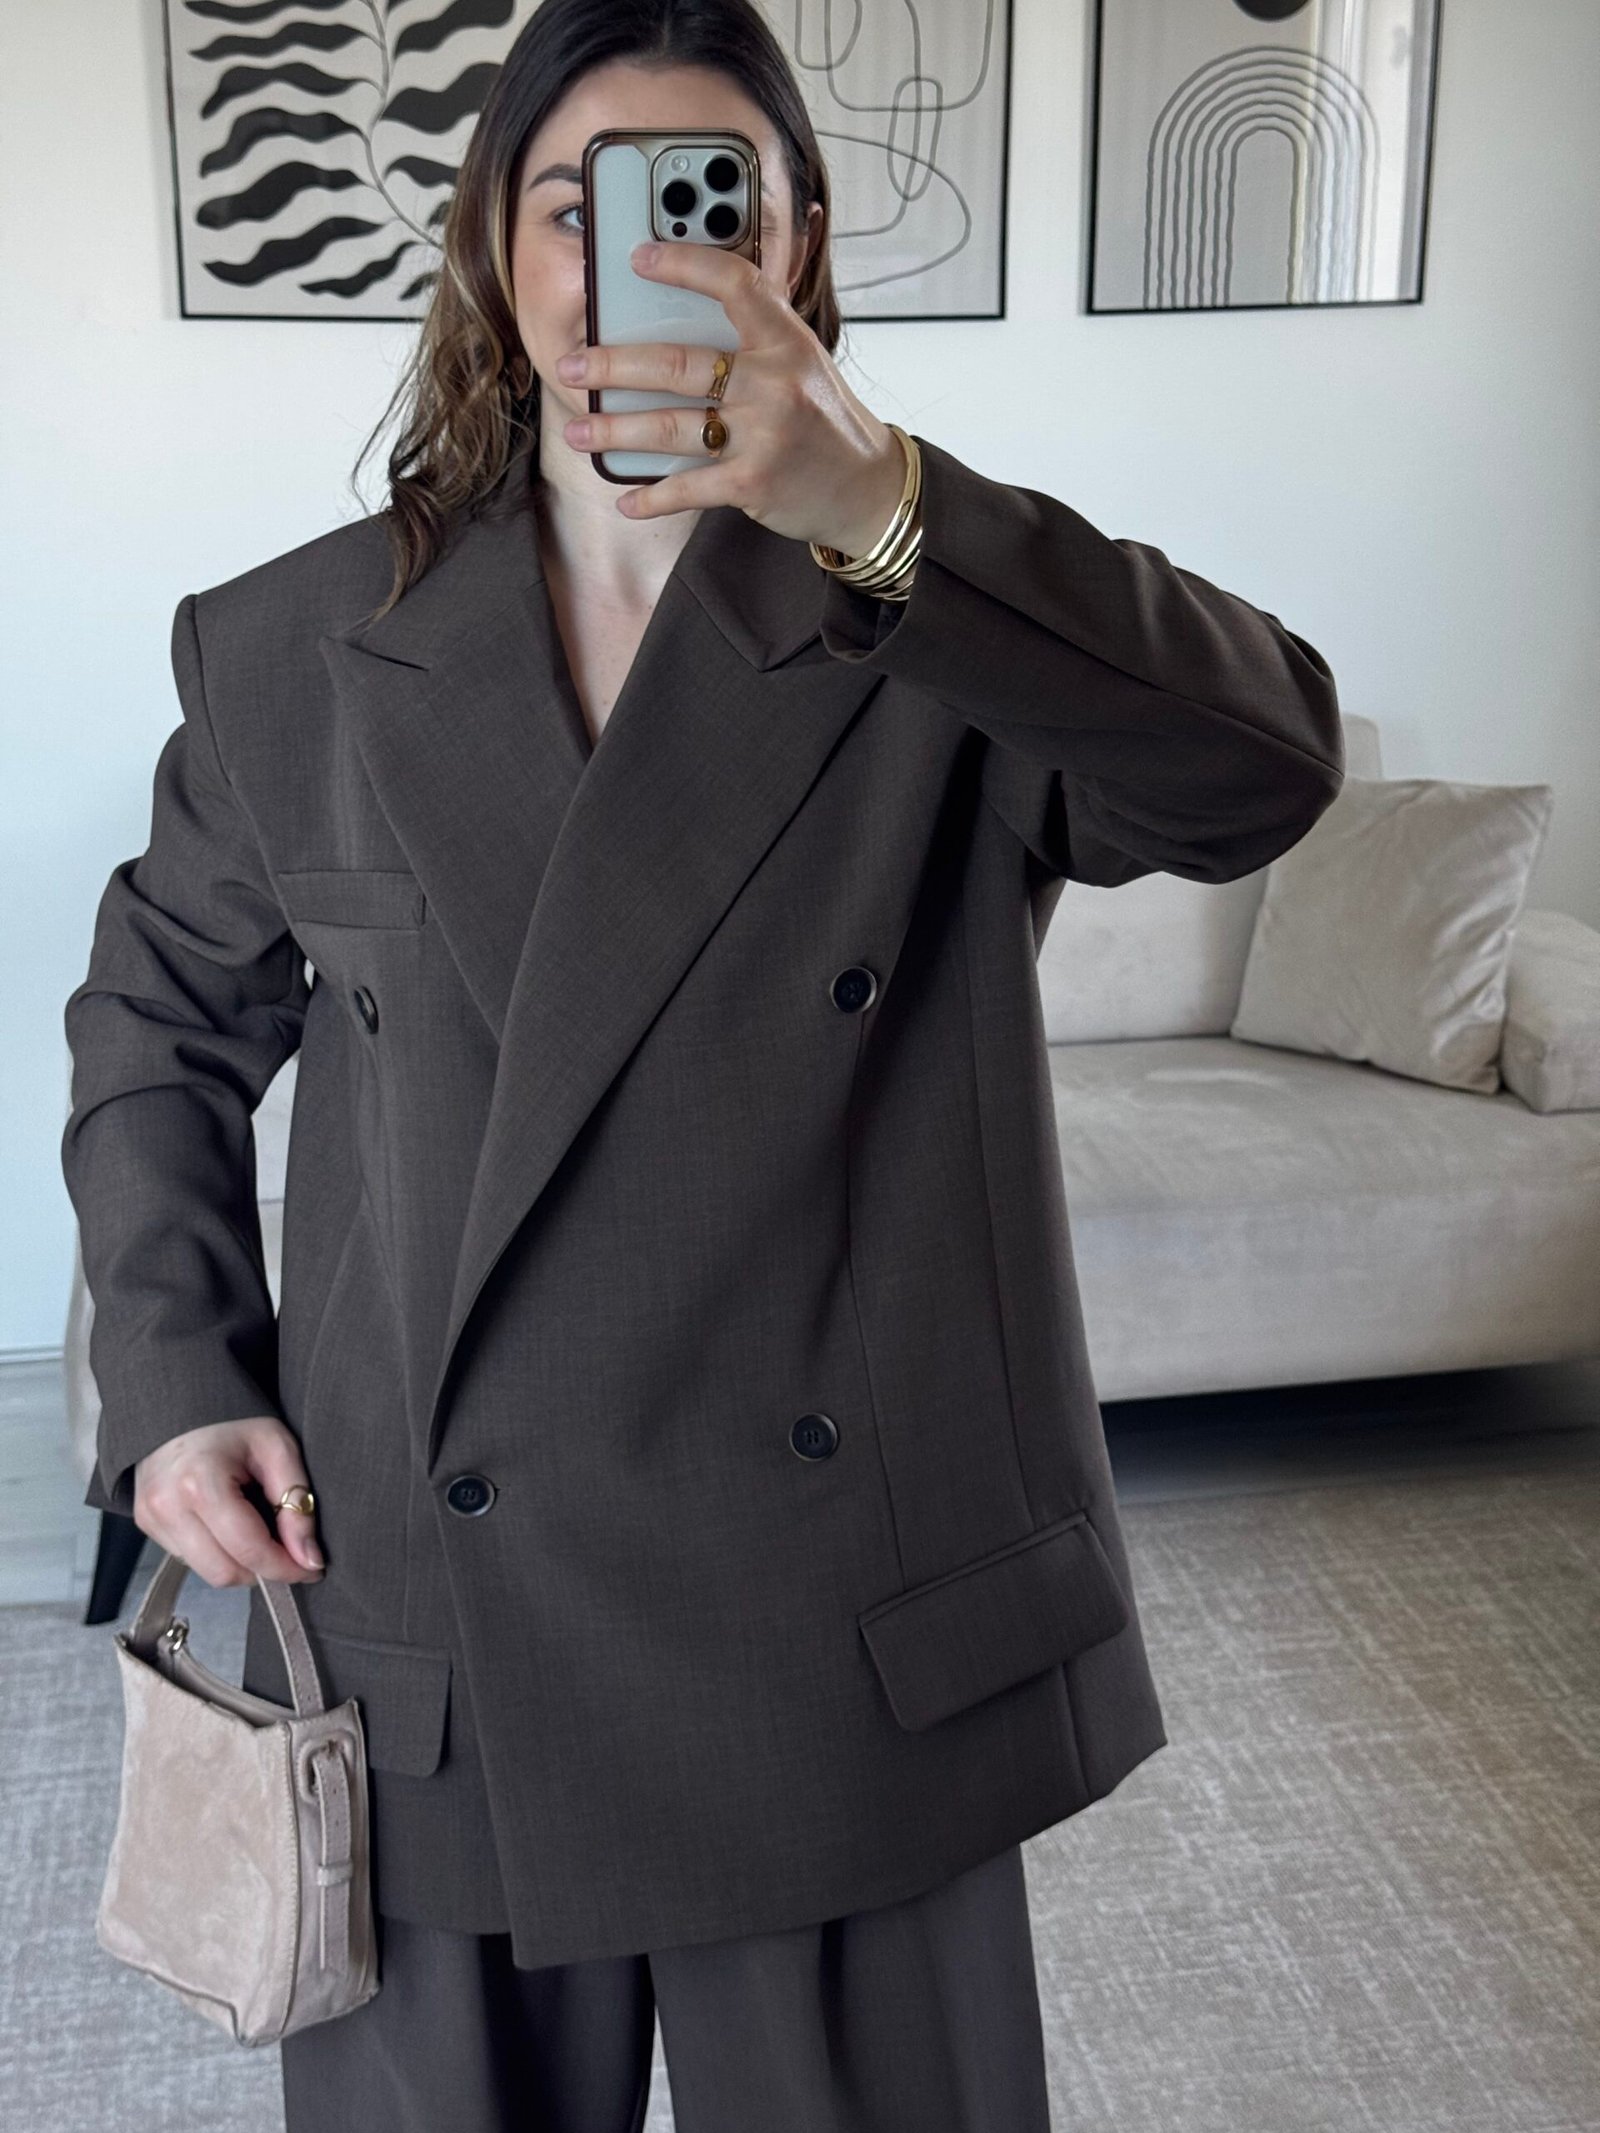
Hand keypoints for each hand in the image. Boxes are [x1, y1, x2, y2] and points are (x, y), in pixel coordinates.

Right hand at [133, 1417, 325, 1589]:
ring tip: (259, 1530)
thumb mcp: (277, 1447)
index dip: (285, 1567)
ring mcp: (151, 1518)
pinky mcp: (146, 1525)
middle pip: (225, 1572)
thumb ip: (297, 1501)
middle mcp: (168, 1506)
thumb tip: (309, 1558)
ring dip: (240, 1564)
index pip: (248, 1550)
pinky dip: (218, 1553)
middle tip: (288, 1552)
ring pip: (207, 1572)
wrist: (180, 1405)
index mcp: (201, 1483)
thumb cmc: (233, 1423)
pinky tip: (229, 1525)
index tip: (312, 1567)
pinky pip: (190, 1560)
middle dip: (263, 1570)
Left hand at [556, 238, 907, 557]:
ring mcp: (762, 434)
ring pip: (669, 427)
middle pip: (676, 365)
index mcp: (785, 340)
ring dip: (614, 430)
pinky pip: (688, 487)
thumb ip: (754, 336)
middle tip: (571, 366)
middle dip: (612, 366)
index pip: (733, 283)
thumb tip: (682, 313)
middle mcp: (773, 382)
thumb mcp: (802, 360)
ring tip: (579, 430)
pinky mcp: (752, 483)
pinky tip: (626, 498)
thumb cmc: (823, 419)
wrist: (866, 486)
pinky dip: (653, 496)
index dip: (683, 264)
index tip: (637, 258)